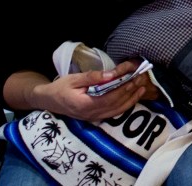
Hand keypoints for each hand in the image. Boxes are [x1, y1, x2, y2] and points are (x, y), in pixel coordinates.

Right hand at [35, 62, 151, 122]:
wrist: (49, 101)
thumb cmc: (60, 88)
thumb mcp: (74, 79)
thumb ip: (92, 77)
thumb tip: (112, 74)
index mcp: (85, 105)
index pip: (110, 97)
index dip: (123, 87)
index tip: (133, 76)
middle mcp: (92, 114)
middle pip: (117, 104)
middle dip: (131, 91)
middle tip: (142, 78)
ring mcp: (94, 118)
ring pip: (118, 110)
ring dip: (132, 99)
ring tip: (142, 87)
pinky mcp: (96, 117)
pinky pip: (114, 112)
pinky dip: (126, 105)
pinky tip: (133, 97)